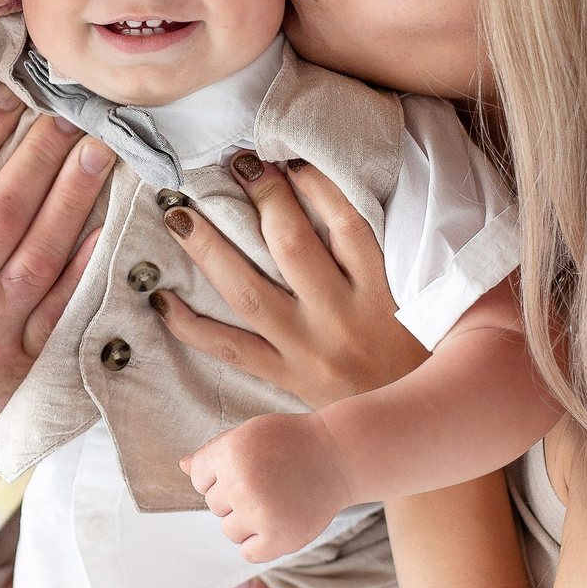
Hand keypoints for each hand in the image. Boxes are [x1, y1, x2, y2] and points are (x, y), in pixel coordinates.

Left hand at [151, 155, 429, 407]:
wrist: (417, 430)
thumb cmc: (423, 349)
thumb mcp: (425, 298)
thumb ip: (396, 250)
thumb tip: (356, 188)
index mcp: (383, 292)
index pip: (347, 223)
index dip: (316, 182)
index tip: (289, 157)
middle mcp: (342, 319)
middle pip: (292, 247)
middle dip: (261, 199)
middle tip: (234, 164)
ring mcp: (306, 351)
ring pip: (248, 294)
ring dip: (209, 251)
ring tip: (178, 215)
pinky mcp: (283, 377)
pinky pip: (229, 348)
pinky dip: (190, 325)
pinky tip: (161, 298)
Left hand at [184, 412, 355, 561]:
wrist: (338, 456)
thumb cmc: (289, 442)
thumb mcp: (248, 434)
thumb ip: (213, 451)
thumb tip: (182, 466)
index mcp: (229, 454)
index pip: (198, 478)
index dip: (219, 474)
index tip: (246, 467)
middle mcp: (241, 484)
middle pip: (213, 506)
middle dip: (233, 496)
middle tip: (266, 481)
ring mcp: (260, 514)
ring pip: (229, 530)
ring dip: (245, 521)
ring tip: (273, 501)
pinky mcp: (280, 539)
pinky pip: (248, 552)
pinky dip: (259, 543)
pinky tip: (276, 522)